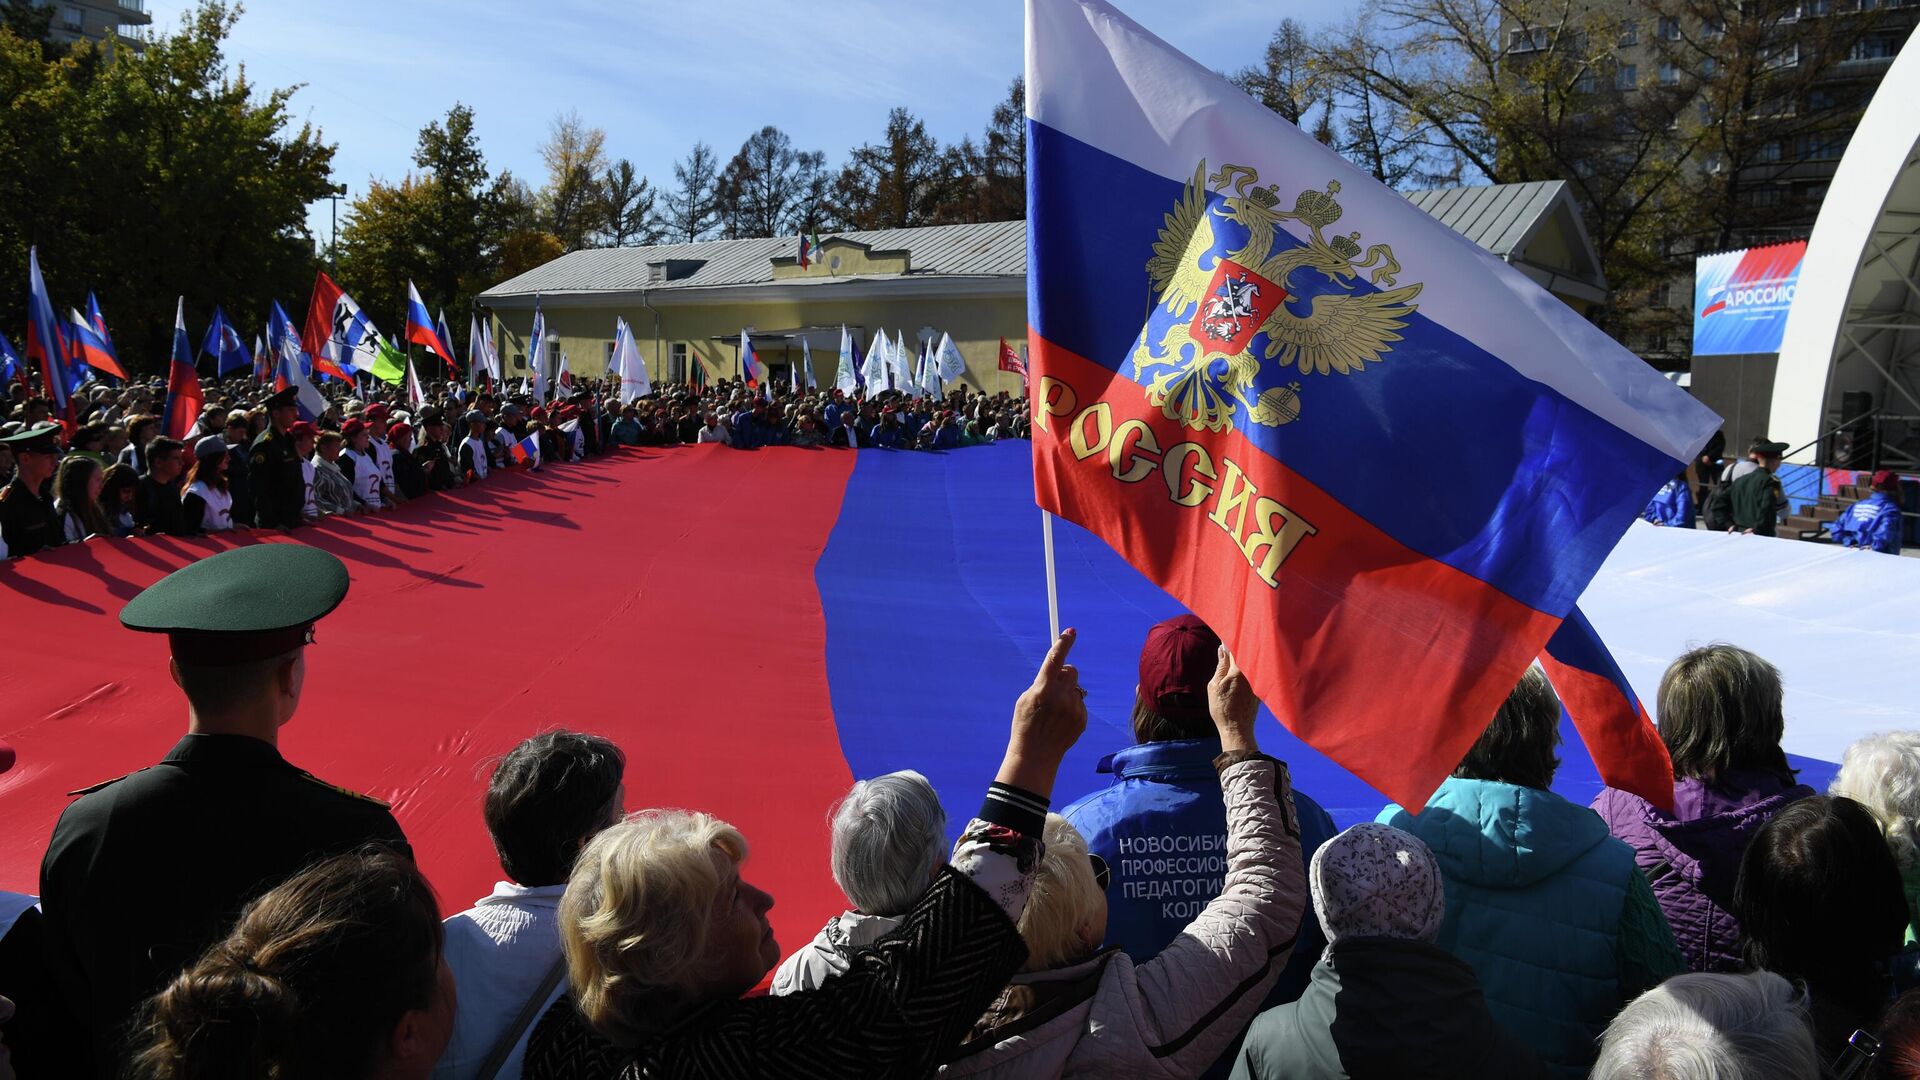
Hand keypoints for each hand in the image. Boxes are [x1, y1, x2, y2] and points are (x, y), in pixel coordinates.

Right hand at [996, 629, 1087, 797]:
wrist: (1036, 756)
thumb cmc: (1025, 725)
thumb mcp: (1025, 700)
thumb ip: (1041, 683)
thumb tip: (1058, 670)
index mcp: (1043, 689)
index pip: (1056, 659)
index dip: (1064, 643)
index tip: (1071, 631)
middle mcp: (1061, 697)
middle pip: (1071, 671)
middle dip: (1064, 673)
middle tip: (1054, 684)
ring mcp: (1074, 709)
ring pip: (1076, 688)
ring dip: (1067, 693)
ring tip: (1054, 712)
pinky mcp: (1082, 720)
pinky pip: (1080, 704)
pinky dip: (1072, 708)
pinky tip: (1061, 722)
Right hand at [1208, 645, 1258, 753]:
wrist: (1237, 729)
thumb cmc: (1222, 708)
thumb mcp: (1214, 685)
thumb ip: (1220, 666)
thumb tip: (1223, 648)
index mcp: (1239, 670)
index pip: (1237, 647)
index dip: (1233, 638)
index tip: (1228, 629)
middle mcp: (1252, 673)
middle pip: (1248, 652)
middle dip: (1242, 643)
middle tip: (1235, 635)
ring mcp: (1259, 681)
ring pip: (1254, 662)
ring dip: (1248, 654)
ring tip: (1239, 649)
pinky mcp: (1261, 689)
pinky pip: (1257, 672)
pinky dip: (1252, 667)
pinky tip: (1246, 667)